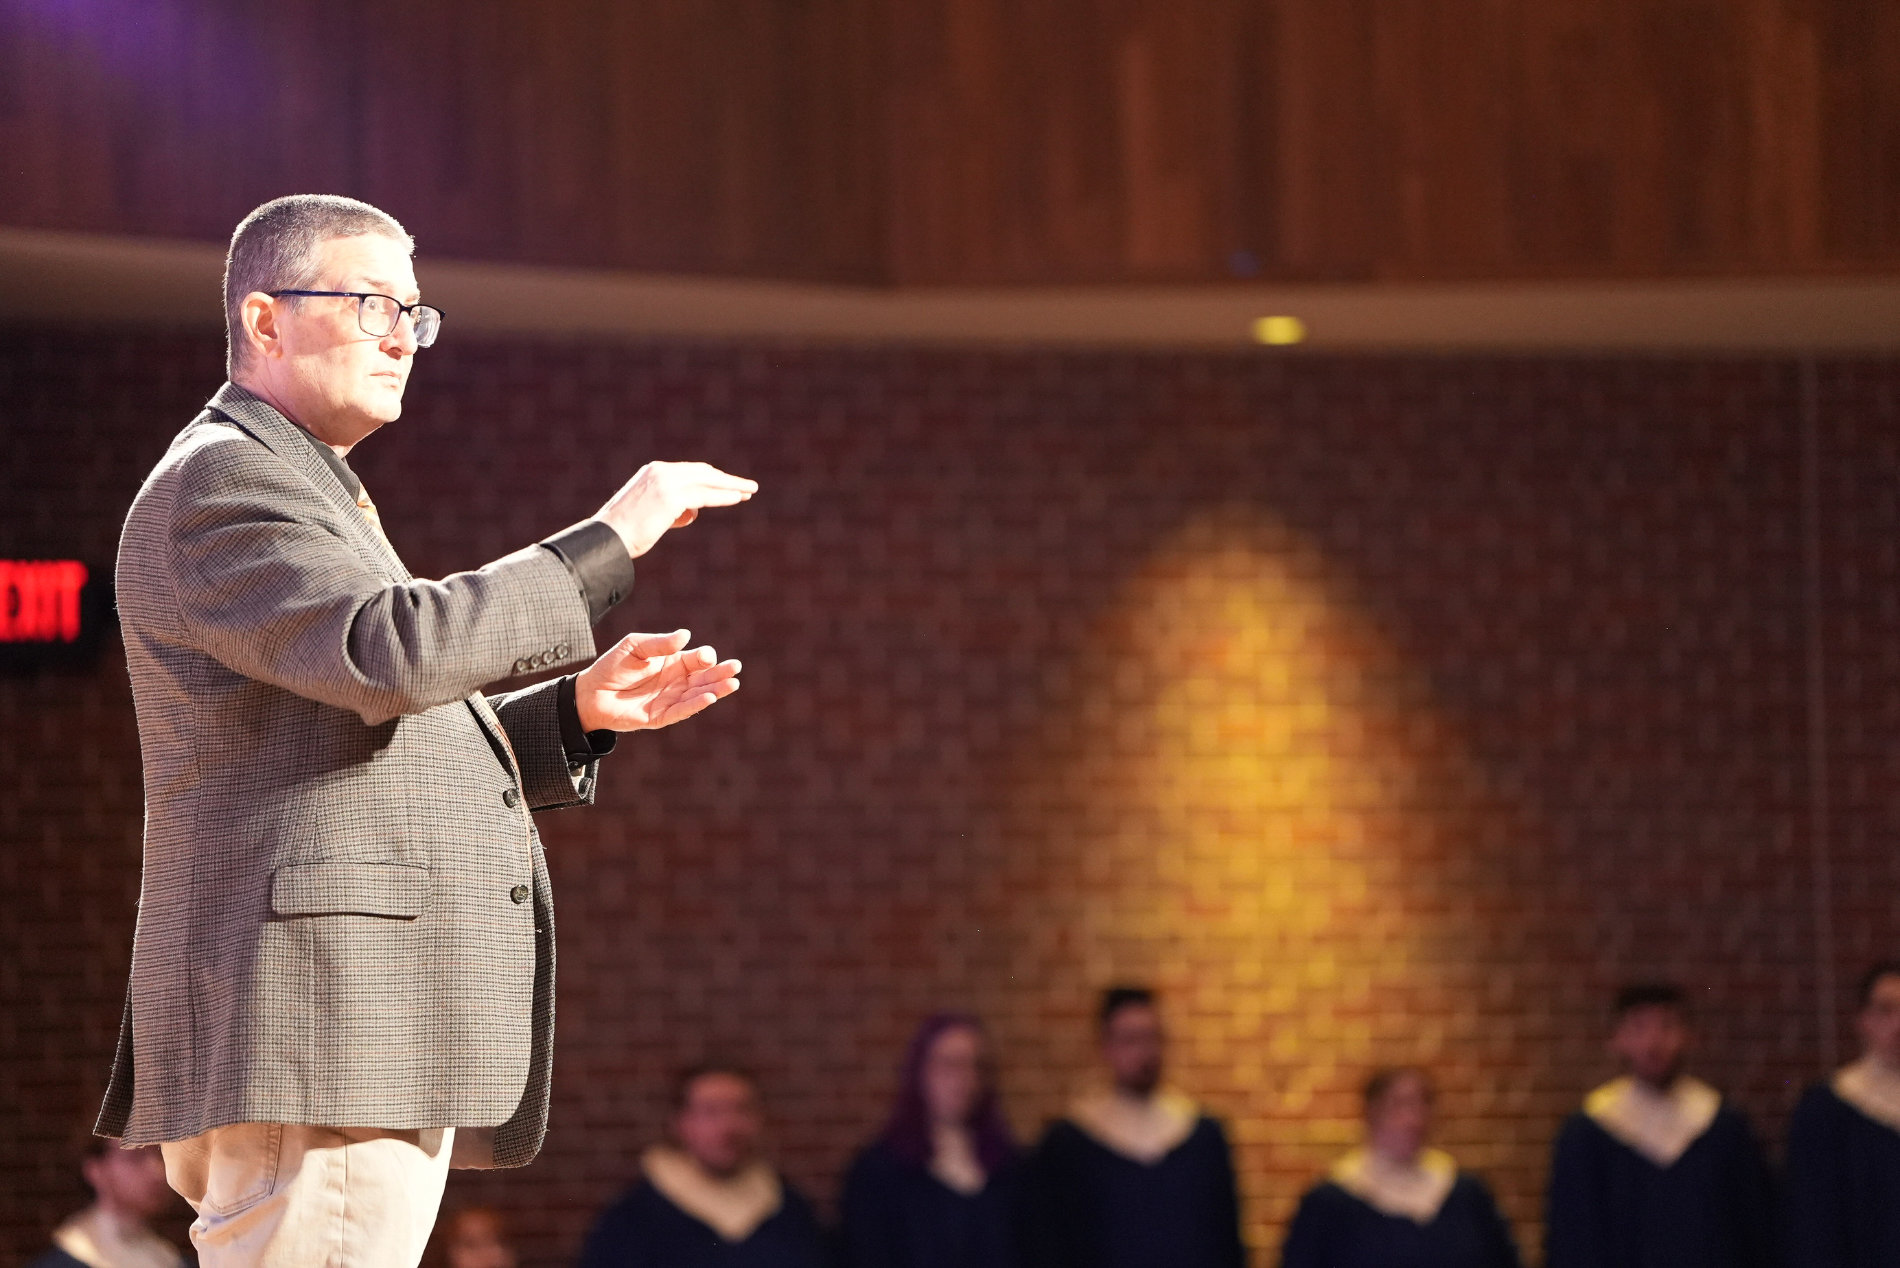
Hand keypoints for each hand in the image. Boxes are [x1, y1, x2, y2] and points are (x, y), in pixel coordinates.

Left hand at [574, 630, 740, 732]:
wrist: (590, 693)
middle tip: (736, 668)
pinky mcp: (660, 717)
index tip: (706, 655)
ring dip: (716, 690)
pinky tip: (709, 697)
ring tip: (733, 684)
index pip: (696, 659)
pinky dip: (696, 705)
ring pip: (698, 695)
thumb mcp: (635, 647)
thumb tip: (686, 636)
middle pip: (703, 678)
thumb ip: (660, 643)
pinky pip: (681, 711)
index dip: (704, 657)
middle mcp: (675, 682)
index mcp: (672, 663)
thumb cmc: (613, 666)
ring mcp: (669, 700)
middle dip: (720, 673)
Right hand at [595, 462, 756, 557]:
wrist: (607, 538)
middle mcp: (661, 471)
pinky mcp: (671, 497)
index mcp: (653, 472)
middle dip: (726, 480)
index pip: (691, 471)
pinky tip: (738, 498)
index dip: (712, 478)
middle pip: (703, 472)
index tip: (729, 485)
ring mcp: (666, 482)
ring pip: (708, 481)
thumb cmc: (625, 532)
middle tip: (748, 487)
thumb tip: (689, 514)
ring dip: (732, 486)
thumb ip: (671, 509)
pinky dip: (723, 497)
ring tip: (750, 491)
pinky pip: (704, 495)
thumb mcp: (649, 513)